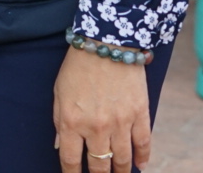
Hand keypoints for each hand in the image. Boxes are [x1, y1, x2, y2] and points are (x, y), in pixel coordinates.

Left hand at [54, 46, 152, 172]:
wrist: (107, 44)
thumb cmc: (77, 67)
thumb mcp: (58, 93)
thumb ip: (59, 122)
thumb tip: (60, 146)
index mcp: (72, 122)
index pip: (71, 160)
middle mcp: (96, 128)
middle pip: (99, 165)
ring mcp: (120, 123)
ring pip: (122, 160)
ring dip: (122, 172)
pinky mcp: (140, 115)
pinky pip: (144, 144)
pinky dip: (143, 157)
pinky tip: (141, 165)